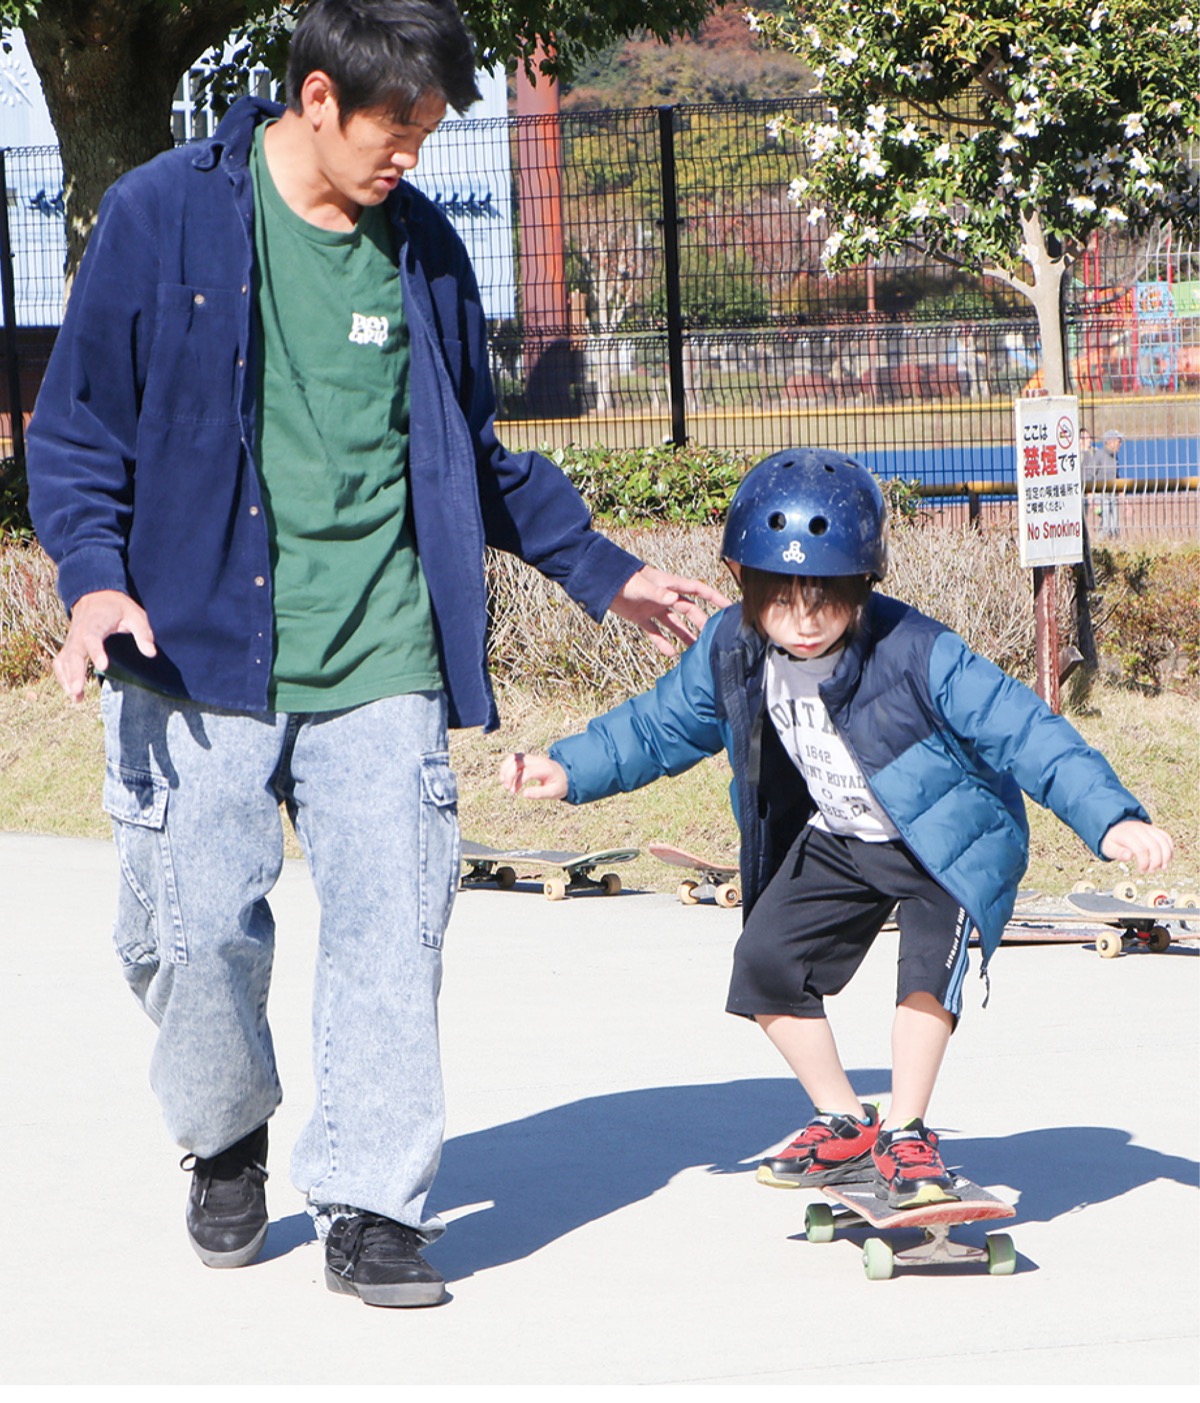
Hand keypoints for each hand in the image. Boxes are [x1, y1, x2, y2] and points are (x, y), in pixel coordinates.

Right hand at [54, 589, 155, 702]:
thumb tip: (151, 653)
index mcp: (95, 623)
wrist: (95, 595)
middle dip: (75, 673)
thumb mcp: (135, 614)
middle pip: (73, 654)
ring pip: (63, 660)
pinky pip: (60, 662)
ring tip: (77, 699)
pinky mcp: (69, 646)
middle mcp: (79, 633)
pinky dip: (63, 677)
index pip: (92, 638)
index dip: (96, 652)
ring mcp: (72, 640)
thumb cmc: (117, 607)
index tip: (104, 666)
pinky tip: (72, 692)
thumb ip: (143, 633)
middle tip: (77, 691)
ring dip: (68, 680)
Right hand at [500, 752, 567, 800]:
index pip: (527, 771)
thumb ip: (539, 793)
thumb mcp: (554, 793)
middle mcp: (538, 761)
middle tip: (508, 788)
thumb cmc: (560, 785)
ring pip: (514, 757)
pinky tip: (504, 776)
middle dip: (509, 774)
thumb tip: (524, 794)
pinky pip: (514, 758)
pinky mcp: (528, 759)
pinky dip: (507, 765)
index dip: (518, 781)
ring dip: (505, 768)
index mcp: (545, 769)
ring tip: (502, 781)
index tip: (515, 792)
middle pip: (518, 761)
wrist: (567, 775)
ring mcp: (533, 758)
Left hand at [607, 565, 731, 656]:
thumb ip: (658, 594)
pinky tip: (671, 654)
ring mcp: (653, 607)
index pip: (697, 590)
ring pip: (674, 623)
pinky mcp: (641, 617)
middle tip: (713, 636)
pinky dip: (662, 642)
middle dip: (701, 621)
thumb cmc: (623, 579)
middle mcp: (664, 597)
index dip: (714, 597)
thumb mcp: (642, 586)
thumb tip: (675, 599)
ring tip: (696, 649)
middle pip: (688, 610)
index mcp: (669, 585)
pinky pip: (655, 632)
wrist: (601, 583)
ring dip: (684, 635)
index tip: (729, 606)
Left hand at [1100, 820, 1173, 872]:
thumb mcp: (1108, 848)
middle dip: (1155, 862)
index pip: (1141, 850)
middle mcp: (1140, 829)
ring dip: (1165, 857)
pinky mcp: (1155, 829)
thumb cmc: (1112, 840)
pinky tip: (1166, 859)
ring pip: (1164, 842)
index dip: (1144, 863)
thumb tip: (1128, 857)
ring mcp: (1149, 828)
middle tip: (1151, 870)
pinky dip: (1169, 849)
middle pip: (1155, 846)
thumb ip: (1117, 852)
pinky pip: (1166, 838)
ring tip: (1161, 867)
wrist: (1115, 827)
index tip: (1141, 870)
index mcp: (1127, 834)